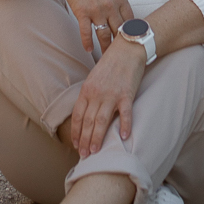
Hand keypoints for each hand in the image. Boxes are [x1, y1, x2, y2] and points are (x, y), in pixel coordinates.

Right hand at [57, 0, 134, 52]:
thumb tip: (124, 13)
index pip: (130, 21)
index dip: (131, 33)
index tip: (131, 42)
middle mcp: (110, 5)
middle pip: (119, 30)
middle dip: (121, 44)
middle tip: (122, 55)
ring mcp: (96, 10)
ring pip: (105, 35)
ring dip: (106, 48)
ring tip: (106, 57)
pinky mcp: (82, 13)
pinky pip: (86, 32)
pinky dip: (87, 43)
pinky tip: (88, 50)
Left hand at [70, 36, 145, 157]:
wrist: (128, 48)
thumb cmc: (111, 63)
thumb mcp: (94, 77)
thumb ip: (90, 94)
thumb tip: (86, 112)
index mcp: (87, 89)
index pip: (77, 115)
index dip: (76, 132)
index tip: (75, 144)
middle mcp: (96, 93)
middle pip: (88, 122)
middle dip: (84, 140)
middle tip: (84, 155)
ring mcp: (112, 94)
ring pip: (101, 121)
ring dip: (97, 138)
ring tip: (95, 151)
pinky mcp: (127, 94)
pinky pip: (125, 114)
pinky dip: (124, 126)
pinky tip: (123, 137)